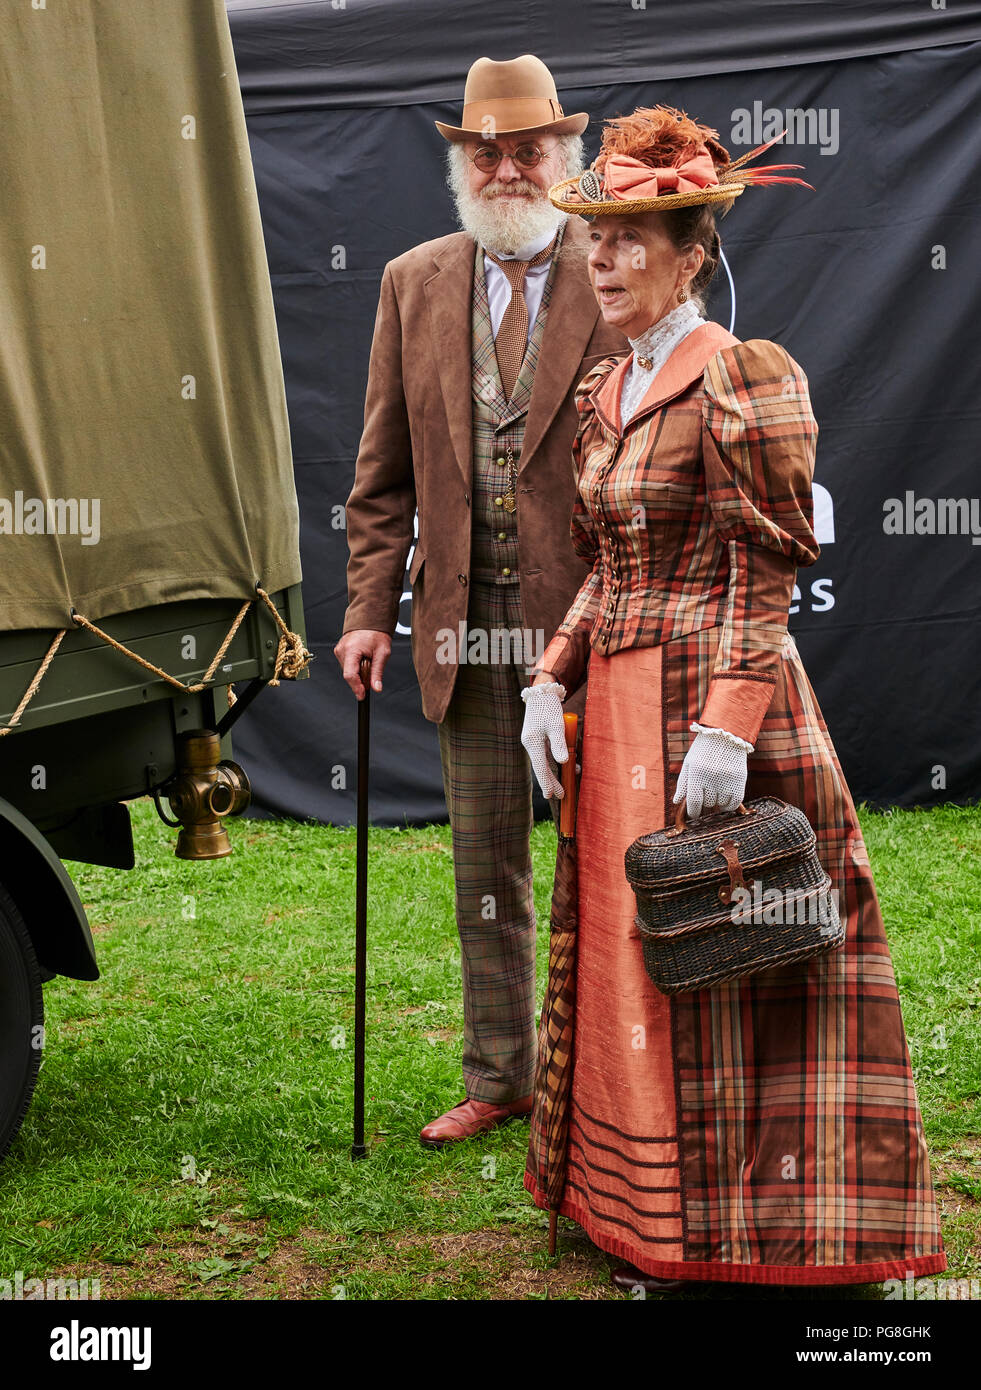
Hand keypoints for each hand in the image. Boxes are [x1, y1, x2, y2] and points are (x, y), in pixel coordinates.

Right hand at [333, 629, 391, 698]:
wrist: (370, 620)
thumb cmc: (376, 633)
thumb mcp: (382, 653)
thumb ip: (378, 672)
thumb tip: (376, 688)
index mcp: (351, 649)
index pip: (350, 675)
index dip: (356, 687)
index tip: (362, 695)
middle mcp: (342, 650)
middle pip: (349, 675)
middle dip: (361, 678)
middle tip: (372, 670)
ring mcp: (339, 650)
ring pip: (348, 671)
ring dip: (359, 672)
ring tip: (368, 660)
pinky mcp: (340, 651)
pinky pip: (347, 665)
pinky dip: (356, 667)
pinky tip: (362, 659)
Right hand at [520, 681, 567, 798]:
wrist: (541, 691)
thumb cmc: (549, 707)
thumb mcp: (557, 725)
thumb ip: (559, 744)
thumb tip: (563, 762)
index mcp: (532, 742)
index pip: (540, 767)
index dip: (547, 782)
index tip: (552, 795)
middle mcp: (530, 743)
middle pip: (541, 767)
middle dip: (551, 781)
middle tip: (560, 795)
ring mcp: (533, 740)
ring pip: (544, 761)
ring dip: (555, 771)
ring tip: (566, 782)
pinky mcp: (537, 737)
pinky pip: (546, 753)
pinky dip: (555, 759)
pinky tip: (567, 764)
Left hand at [672, 724, 750, 820]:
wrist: (726, 734)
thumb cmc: (704, 749)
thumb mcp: (689, 763)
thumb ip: (683, 783)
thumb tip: (676, 802)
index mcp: (697, 773)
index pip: (694, 802)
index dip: (693, 812)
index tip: (694, 815)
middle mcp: (712, 777)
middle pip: (707, 804)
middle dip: (704, 805)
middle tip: (705, 800)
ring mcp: (727, 779)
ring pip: (720, 804)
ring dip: (716, 803)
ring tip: (715, 793)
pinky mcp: (740, 780)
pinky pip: (734, 802)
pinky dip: (729, 806)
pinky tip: (725, 802)